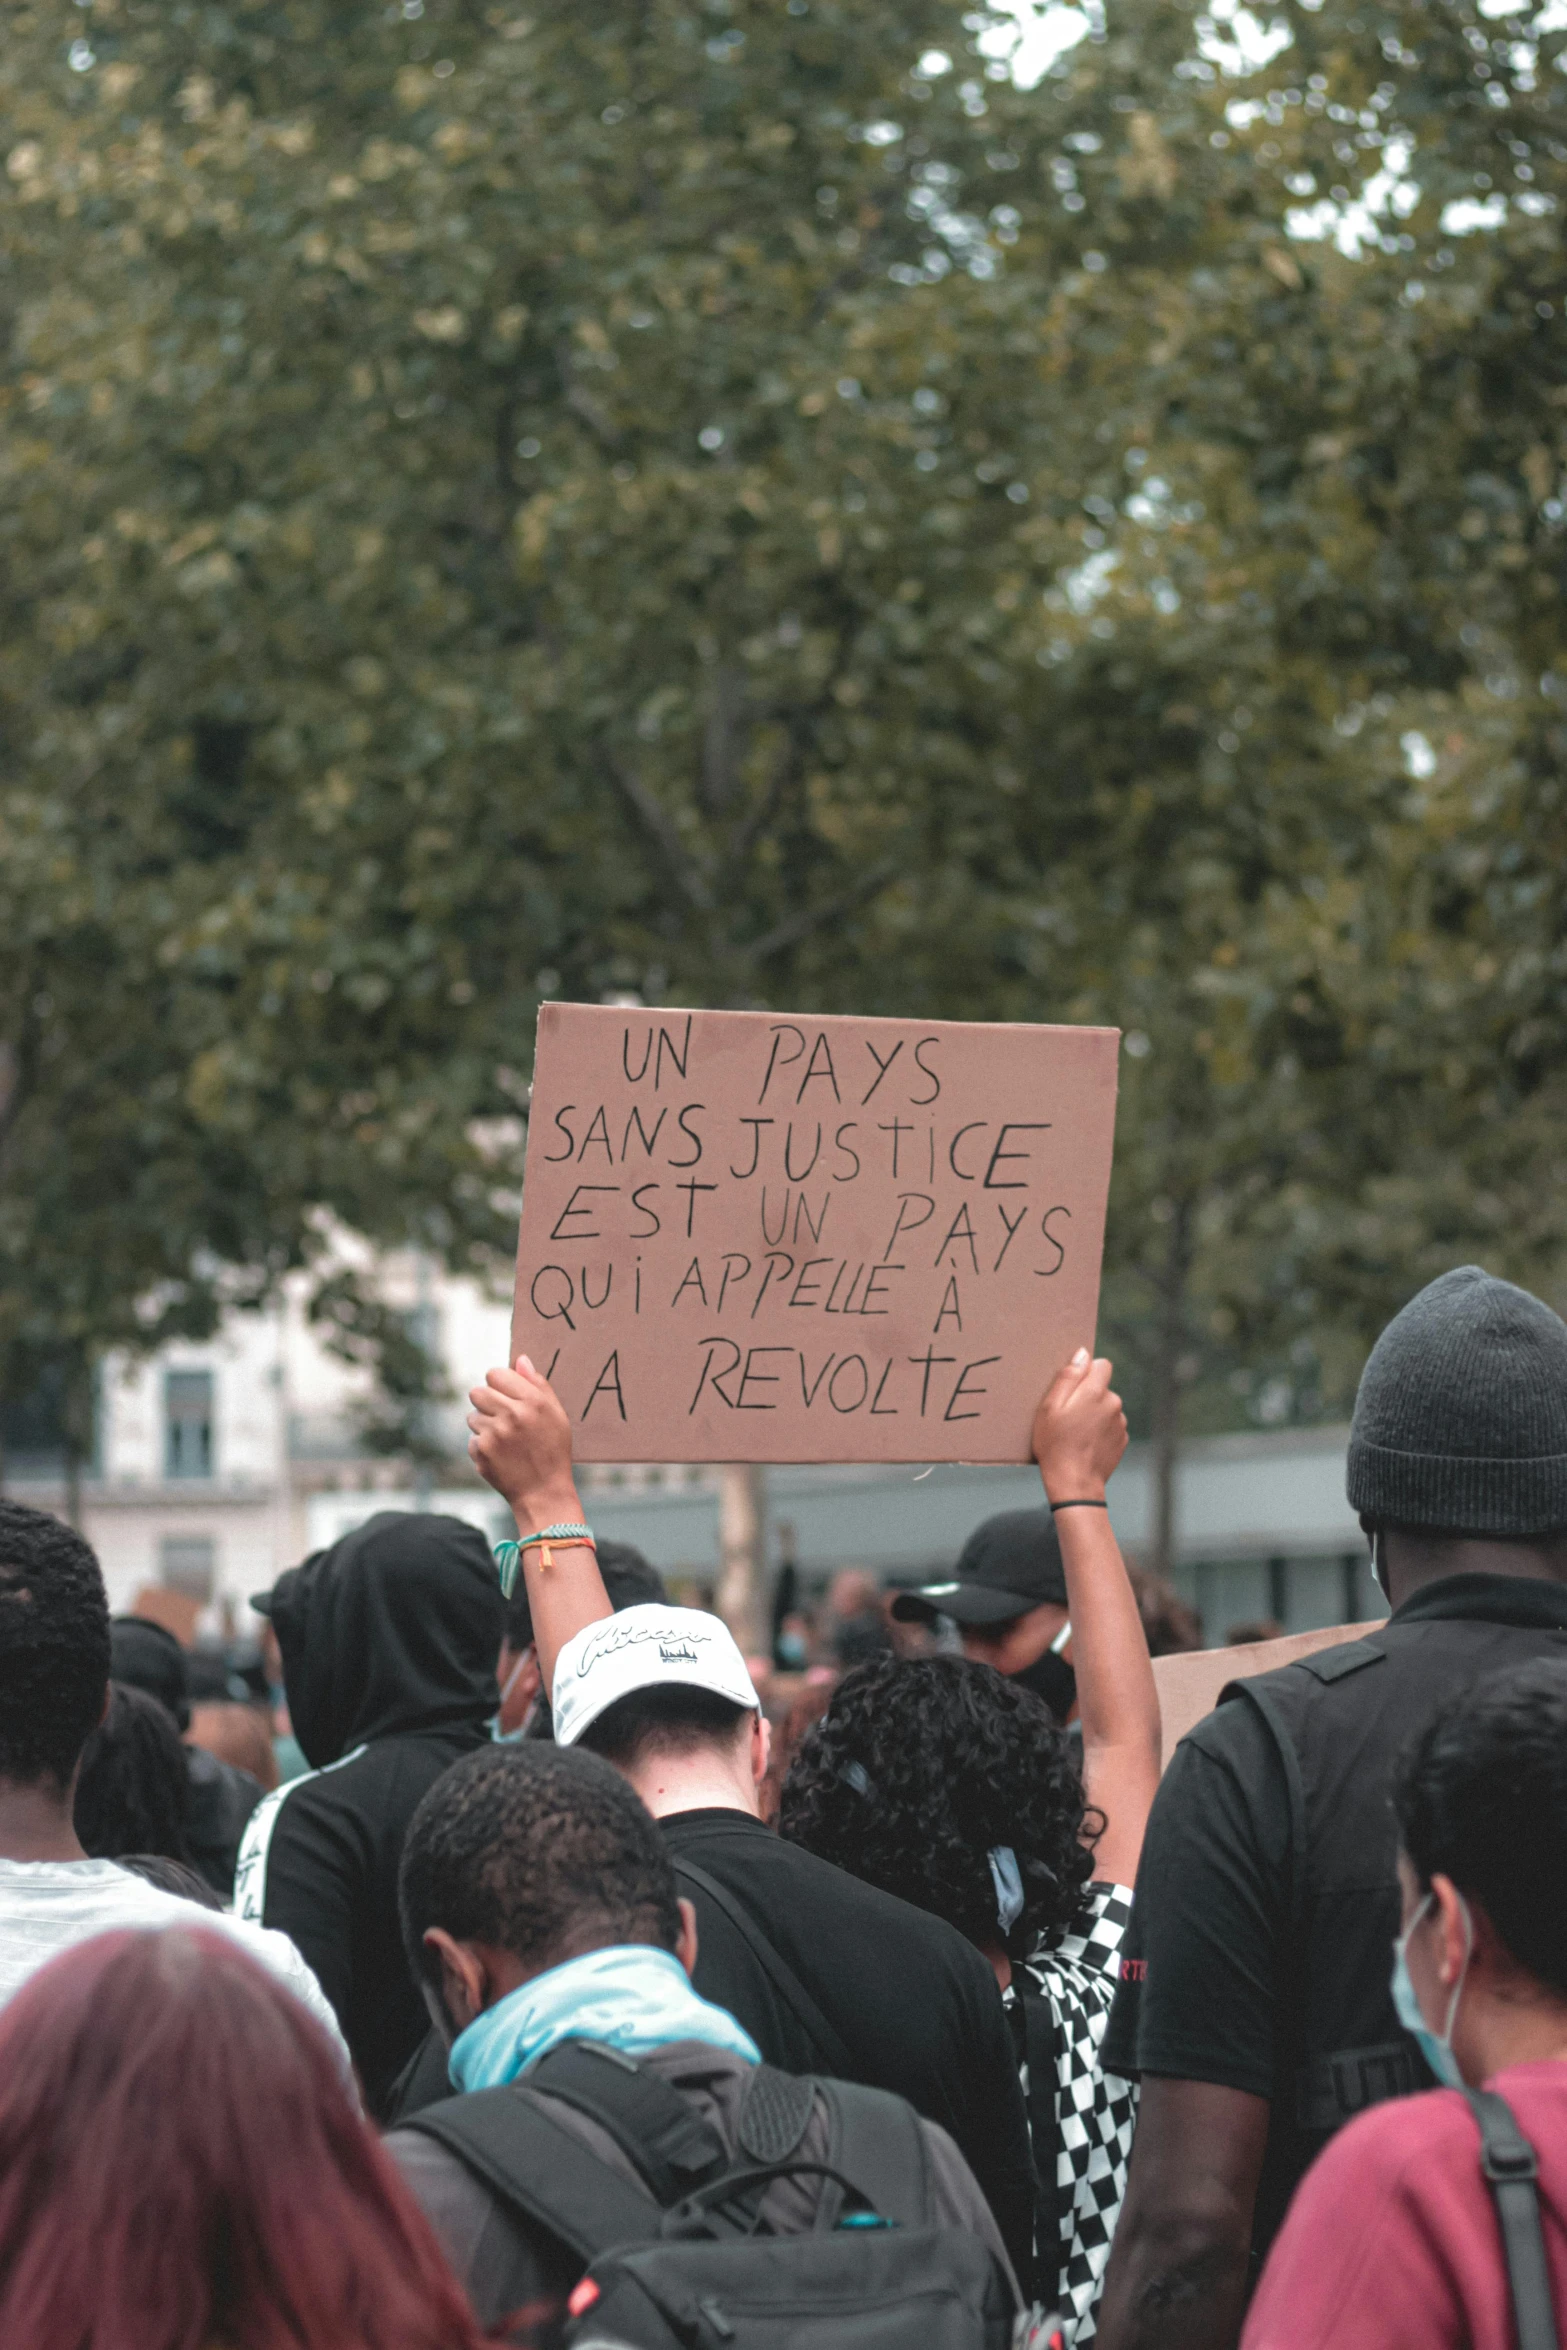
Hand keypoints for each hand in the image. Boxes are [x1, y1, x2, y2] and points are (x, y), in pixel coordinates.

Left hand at [467, 1355, 579, 1521]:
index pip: (496, 1374)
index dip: (499, 1384)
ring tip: (504, 1440)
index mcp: (533, 1401)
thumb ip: (538, 1384)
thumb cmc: (553, 1451)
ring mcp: (494, 1434)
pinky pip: (472, 1438)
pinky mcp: (481, 1452)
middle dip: (486, 1402)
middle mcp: (512, 1415)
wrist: (543, 1493)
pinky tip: (500, 1455)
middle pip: (477, 1391)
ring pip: (472, 1416)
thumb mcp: (556, 1415)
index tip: (507, 1396)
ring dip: (484, 1425)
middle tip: (501, 1417)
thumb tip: (520, 1359)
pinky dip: (482, 1446)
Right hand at [1031, 1346, 1127, 1505]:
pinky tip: (1085, 1444)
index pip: (1102, 1365)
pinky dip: (1100, 1431)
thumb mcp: (1049, 1408)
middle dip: (1087, 1396)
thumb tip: (1082, 1354)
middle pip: (1102, 1388)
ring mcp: (1120, 1423)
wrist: (1074, 1483)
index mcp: (1095, 1392)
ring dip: (1094, 1414)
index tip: (1072, 1388)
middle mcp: (1114, 1404)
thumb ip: (1068, 1377)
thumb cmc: (1055, 1445)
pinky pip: (1110, 1426)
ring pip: (1107, 1408)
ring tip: (1075, 1433)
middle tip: (1067, 1416)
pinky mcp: (1122, 1440)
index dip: (1086, 1372)